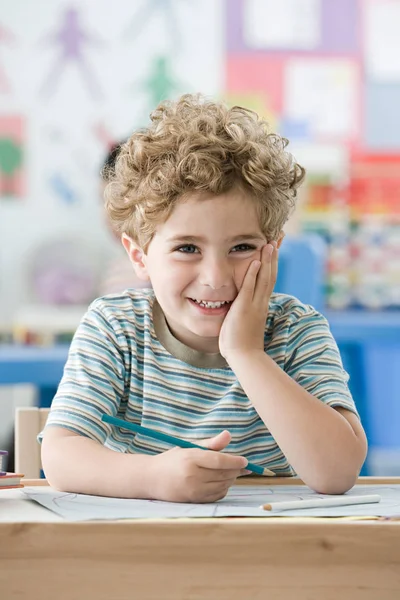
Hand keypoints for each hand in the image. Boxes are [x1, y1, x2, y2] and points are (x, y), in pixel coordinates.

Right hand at [148, 430, 247, 502]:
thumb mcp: (189, 447)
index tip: (245, 461)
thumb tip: (228, 434)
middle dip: (235, 470)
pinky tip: (221, 482)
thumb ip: (211, 443)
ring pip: (222, 486)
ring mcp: (193, 490)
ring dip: (230, 479)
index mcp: (191, 458)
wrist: (152, 478)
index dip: (235, 461)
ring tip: (230, 472)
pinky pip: (217, 496)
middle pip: (223, 474)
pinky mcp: (194, 500)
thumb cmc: (172, 460)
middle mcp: (192, 476)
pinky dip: (223, 488)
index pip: (219, 460)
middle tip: (240, 465)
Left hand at [219, 242, 277, 360]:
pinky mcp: (244, 308)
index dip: (273, 263)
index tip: (275, 248)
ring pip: (264, 278)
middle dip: (274, 255)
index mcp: (261, 304)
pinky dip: (253, 273)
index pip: (269, 279)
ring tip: (270, 242)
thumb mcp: (245, 322)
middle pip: (271, 274)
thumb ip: (246, 311)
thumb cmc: (242, 343)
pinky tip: (255, 260)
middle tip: (279, 237)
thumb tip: (242, 305)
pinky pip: (249, 287)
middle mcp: (261, 302)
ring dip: (267, 260)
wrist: (244, 357)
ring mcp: (255, 304)